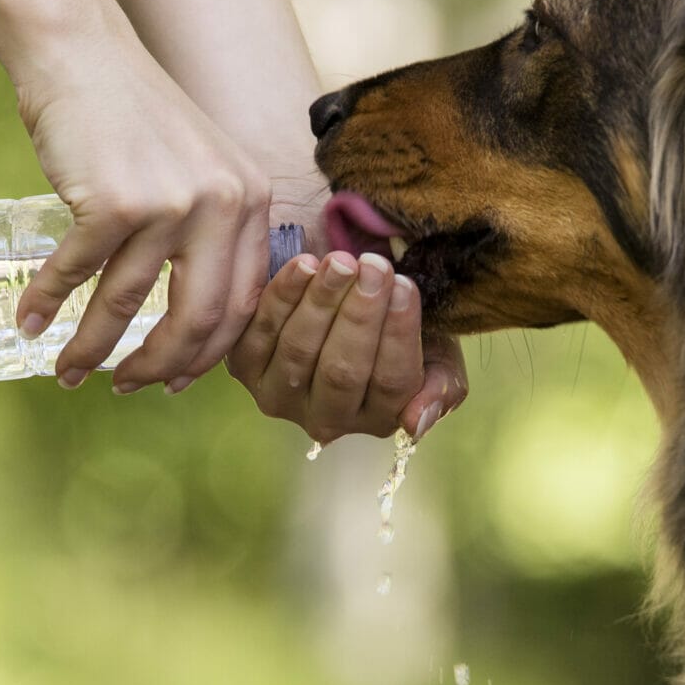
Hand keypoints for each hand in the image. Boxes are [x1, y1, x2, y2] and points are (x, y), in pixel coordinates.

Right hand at [11, 23, 272, 391]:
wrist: (79, 53)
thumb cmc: (131, 115)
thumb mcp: (197, 167)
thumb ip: (209, 230)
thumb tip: (192, 321)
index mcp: (250, 200)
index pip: (242, 303)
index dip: (208, 354)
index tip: (177, 380)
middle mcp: (221, 204)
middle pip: (197, 319)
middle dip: (157, 367)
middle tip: (125, 389)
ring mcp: (169, 203)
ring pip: (128, 303)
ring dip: (92, 347)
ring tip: (67, 371)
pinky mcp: (114, 201)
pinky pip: (77, 271)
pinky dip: (47, 301)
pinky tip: (29, 322)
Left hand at [226, 250, 469, 442]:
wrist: (346, 298)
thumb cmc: (394, 325)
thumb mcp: (436, 353)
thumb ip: (442, 387)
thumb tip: (416, 423)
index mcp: (378, 418)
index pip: (391, 383)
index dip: (398, 333)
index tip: (406, 286)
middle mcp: (325, 419)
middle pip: (343, 371)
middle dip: (360, 315)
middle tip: (375, 267)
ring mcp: (280, 396)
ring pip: (300, 351)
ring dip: (321, 302)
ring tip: (341, 261)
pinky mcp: (243, 367)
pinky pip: (260, 333)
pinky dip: (282, 297)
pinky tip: (305, 265)